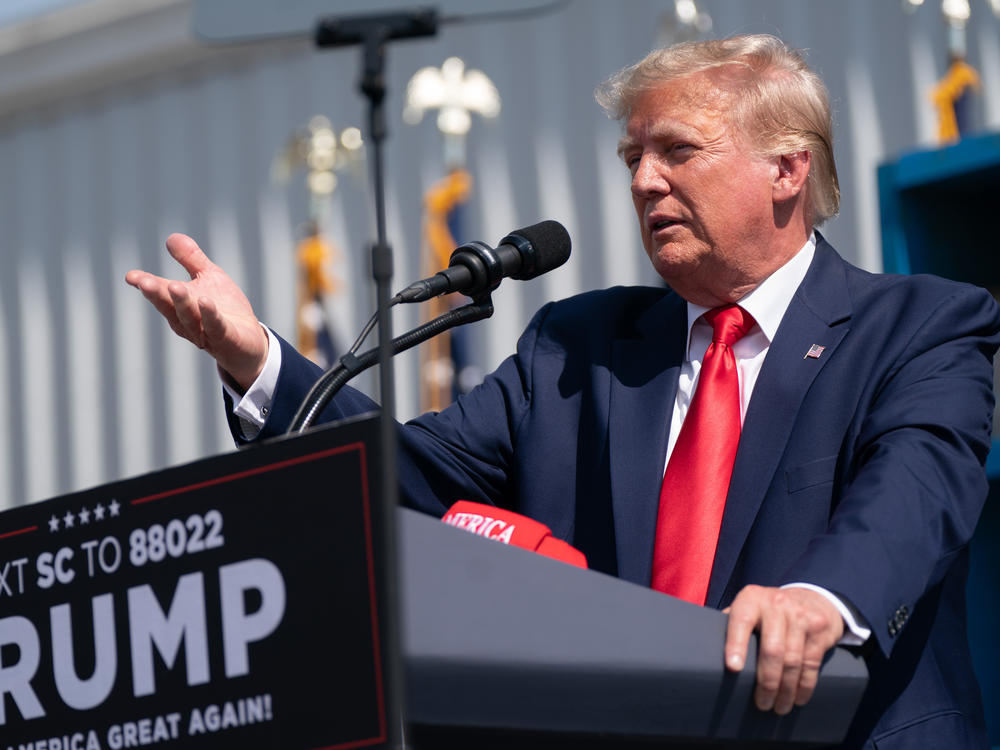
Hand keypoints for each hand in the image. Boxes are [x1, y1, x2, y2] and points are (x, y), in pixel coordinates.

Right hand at [125, 234, 268, 390]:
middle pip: (170, 308)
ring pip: (190, 319)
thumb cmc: (225, 309)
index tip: (131, 276)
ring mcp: (206, 333)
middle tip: (145, 283)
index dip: (146, 285)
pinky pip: (216, 327)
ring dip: (182, 304)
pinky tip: (205, 301)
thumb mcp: (209, 278)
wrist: (249, 341)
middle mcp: (188, 321)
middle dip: (158, 295)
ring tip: (174, 286)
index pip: (160, 294)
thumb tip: (171, 237)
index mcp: (180, 305)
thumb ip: (191, 259)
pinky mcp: (226, 339)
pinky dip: (210, 316)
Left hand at [723, 585, 843, 714]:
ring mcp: (799, 615)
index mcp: (751, 598)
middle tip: (761, 704)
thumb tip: (704, 650)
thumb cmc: (766, 613)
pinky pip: (811, 663)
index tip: (732, 668)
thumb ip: (730, 624)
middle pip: (771, 649)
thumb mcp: (747, 608)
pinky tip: (798, 699)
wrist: (810, 600)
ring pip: (792, 660)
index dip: (736, 644)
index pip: (740, 621)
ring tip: (778, 707)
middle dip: (766, 682)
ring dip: (785, 690)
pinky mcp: (818, 628)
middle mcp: (776, 603)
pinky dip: (804, 686)